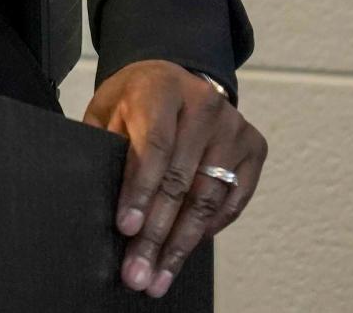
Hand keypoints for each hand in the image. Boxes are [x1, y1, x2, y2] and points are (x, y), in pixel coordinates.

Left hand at [83, 59, 266, 297]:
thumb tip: (99, 199)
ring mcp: (233, 126)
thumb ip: (106, 145)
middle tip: (138, 271)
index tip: (126, 228)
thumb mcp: (110, 109)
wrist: (175, 78)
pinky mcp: (253, 146)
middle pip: (181, 180)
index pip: (155, 146)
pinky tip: (186, 249)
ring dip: (182, 244)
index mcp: (163, 89)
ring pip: (207, 198)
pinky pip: (233, 201)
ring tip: (160, 275)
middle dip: (157, 233)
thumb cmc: (137, 100)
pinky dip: (209, 229)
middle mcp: (204, 104)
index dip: (141, 190)